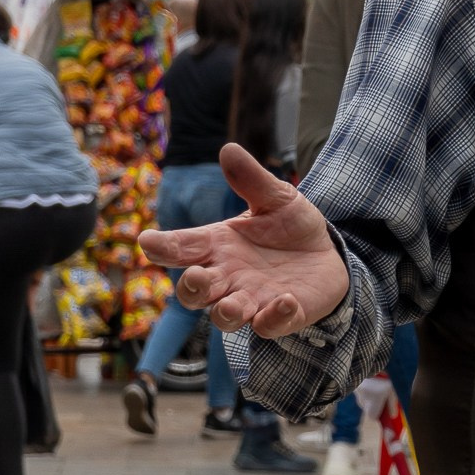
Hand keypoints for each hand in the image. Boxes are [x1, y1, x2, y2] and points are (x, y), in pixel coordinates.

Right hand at [137, 143, 349, 336]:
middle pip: (195, 292)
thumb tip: (229, 149)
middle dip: (192, 287)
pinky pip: (270, 326)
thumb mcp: (276, 198)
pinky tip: (286, 301)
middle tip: (197, 277)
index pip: (182, 247)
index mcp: (218, 245)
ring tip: (233, 305)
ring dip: (226, 313)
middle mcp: (227, 277)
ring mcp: (252, 300)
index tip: (148, 241)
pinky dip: (274, 318)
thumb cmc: (290, 227)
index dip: (163, 246)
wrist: (326, 254)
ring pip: (225, 317)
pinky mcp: (281, 316)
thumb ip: (252, 180)